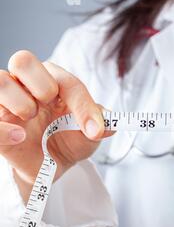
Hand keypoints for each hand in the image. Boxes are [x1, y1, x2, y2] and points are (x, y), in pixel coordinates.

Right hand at [0, 50, 110, 198]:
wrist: (50, 166)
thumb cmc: (68, 140)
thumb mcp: (89, 135)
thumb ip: (101, 124)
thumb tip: (110, 123)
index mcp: (55, 82)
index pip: (67, 82)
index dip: (83, 105)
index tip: (95, 130)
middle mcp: (27, 85)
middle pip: (23, 60)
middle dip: (41, 83)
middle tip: (50, 104)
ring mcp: (6, 102)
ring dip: (19, 100)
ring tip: (31, 118)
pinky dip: (3, 127)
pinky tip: (19, 136)